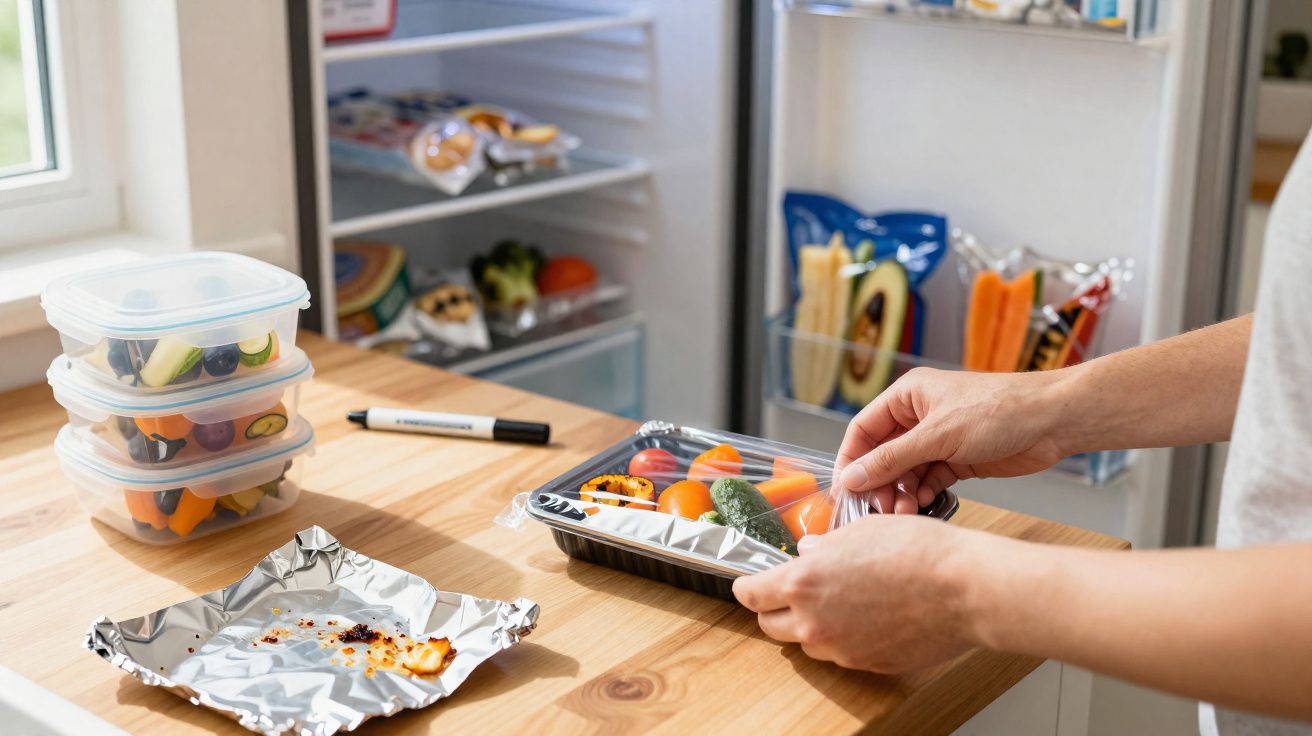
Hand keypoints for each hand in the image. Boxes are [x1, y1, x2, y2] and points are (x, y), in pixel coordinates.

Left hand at [733, 513, 994, 671]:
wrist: (964, 589)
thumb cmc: (918, 551)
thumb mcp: (861, 530)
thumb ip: (825, 545)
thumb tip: (810, 551)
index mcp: (803, 582)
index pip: (750, 595)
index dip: (748, 587)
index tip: (751, 583)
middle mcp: (813, 622)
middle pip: (770, 625)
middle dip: (775, 609)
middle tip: (792, 592)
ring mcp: (840, 649)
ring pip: (806, 643)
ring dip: (811, 625)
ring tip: (841, 600)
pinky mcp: (866, 665)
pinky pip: (841, 653)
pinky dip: (844, 637)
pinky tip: (869, 615)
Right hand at [834, 367, 1070, 512]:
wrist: (1052, 421)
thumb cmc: (999, 410)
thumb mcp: (937, 436)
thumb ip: (891, 460)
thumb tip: (852, 478)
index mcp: (907, 397)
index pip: (863, 430)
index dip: (850, 460)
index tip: (845, 490)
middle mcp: (918, 417)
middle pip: (882, 455)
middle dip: (878, 483)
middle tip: (879, 509)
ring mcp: (938, 439)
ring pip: (905, 472)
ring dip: (900, 493)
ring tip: (903, 512)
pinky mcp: (957, 459)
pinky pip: (927, 480)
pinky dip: (922, 494)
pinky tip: (922, 505)